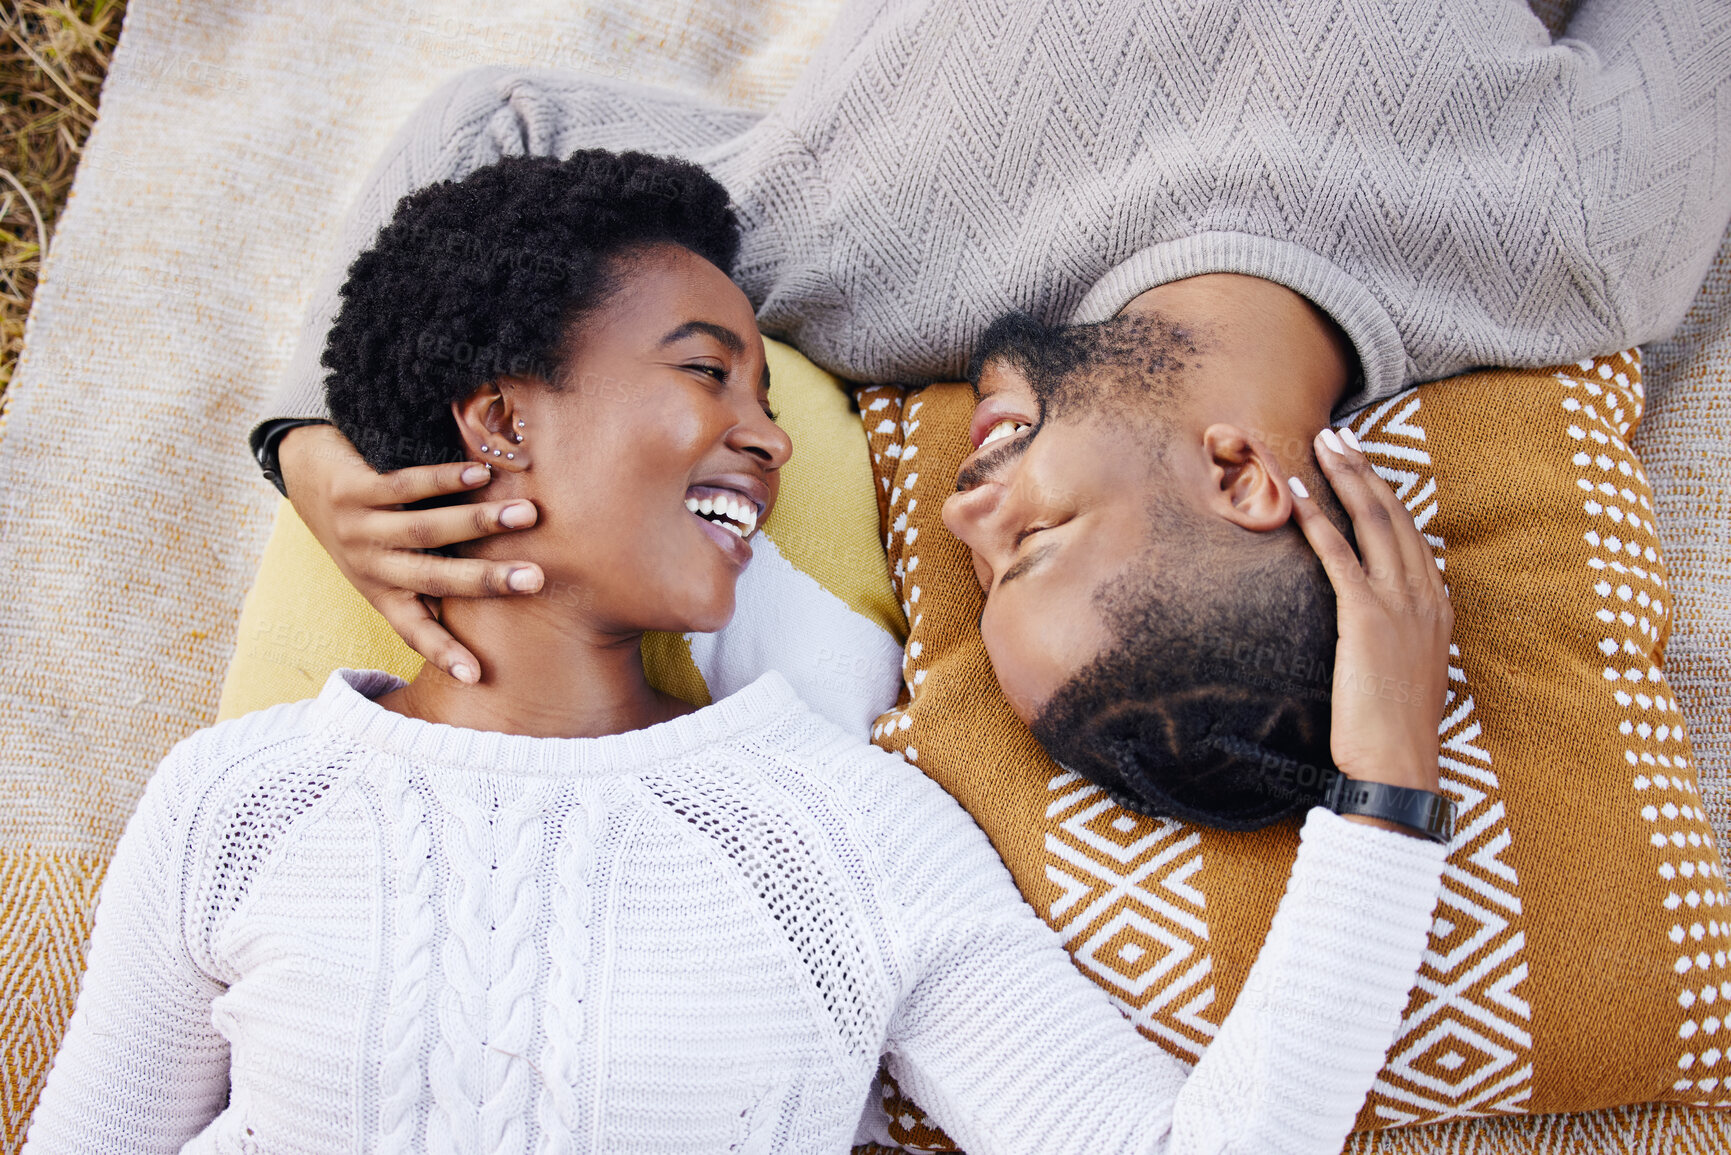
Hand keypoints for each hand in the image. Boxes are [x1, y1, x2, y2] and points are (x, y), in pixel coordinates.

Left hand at [277, 424, 544, 682]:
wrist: (306, 476)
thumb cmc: (367, 526)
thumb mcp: (388, 565)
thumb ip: (431, 580)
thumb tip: (496, 606)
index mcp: (381, 593)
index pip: (414, 631)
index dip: (443, 653)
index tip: (477, 676)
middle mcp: (369, 566)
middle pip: (433, 577)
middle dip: (488, 580)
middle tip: (536, 579)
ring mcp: (357, 528)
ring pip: (424, 529)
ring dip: (479, 522)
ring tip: (526, 514)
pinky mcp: (350, 490)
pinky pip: (404, 485)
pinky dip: (445, 480)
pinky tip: (480, 474)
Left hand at [1286, 426, 1451, 796]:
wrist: (1398, 767)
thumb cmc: (1393, 733)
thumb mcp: (1403, 675)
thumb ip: (1394, 641)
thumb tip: (1372, 629)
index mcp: (1438, 608)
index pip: (1411, 535)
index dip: (1386, 495)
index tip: (1363, 464)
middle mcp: (1426, 596)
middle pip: (1396, 516)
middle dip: (1366, 470)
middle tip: (1339, 434)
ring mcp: (1401, 604)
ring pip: (1374, 523)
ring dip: (1345, 477)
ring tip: (1322, 442)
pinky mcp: (1368, 618)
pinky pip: (1340, 555)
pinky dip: (1318, 518)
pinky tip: (1298, 491)